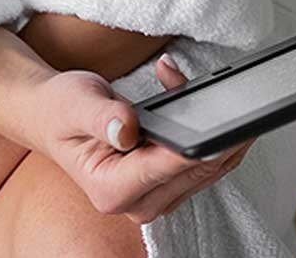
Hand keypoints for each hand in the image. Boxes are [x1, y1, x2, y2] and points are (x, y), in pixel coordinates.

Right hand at [25, 54, 253, 224]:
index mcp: (110, 189)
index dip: (196, 148)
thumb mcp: (76, 104)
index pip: (165, 168)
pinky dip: (212, 133)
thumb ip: (102, 118)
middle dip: (221, 138)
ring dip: (222, 133)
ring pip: (208, 170)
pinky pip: (203, 162)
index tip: (224, 127)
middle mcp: (134, 202)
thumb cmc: (61, 110)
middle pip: (195, 173)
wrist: (52, 116)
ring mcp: (153, 196)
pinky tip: (203, 102)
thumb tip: (128, 132)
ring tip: (224, 95)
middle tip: (243, 102)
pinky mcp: (166, 183)